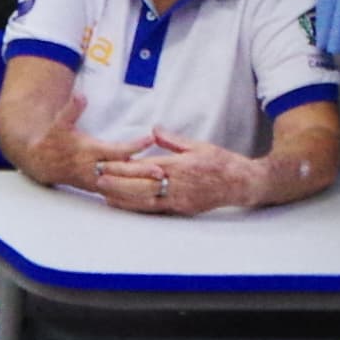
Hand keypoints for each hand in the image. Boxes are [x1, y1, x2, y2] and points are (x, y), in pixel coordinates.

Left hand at [91, 132, 263, 215]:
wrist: (242, 183)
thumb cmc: (221, 162)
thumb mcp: (198, 145)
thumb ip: (173, 140)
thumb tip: (153, 130)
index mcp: (180, 165)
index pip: (145, 166)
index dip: (123, 166)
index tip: (106, 163)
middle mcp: (177, 184)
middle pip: (141, 185)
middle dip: (117, 182)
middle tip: (97, 178)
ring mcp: (179, 199)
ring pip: (145, 200)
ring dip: (123, 198)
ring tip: (104, 193)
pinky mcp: (182, 209)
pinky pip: (155, 209)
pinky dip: (137, 207)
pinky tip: (123, 204)